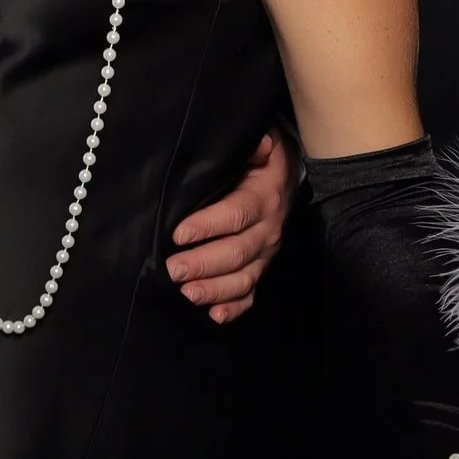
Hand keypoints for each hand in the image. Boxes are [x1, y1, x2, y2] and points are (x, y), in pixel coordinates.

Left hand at [164, 130, 291, 321]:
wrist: (284, 174)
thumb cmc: (260, 157)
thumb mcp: (261, 143)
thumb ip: (254, 145)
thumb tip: (260, 143)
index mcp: (264, 197)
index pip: (236, 213)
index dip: (208, 225)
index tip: (179, 234)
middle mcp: (269, 229)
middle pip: (238, 251)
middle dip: (204, 263)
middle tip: (174, 270)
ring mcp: (266, 252)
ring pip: (244, 277)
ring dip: (216, 289)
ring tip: (188, 294)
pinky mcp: (261, 266)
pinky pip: (251, 292)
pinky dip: (235, 307)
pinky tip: (215, 315)